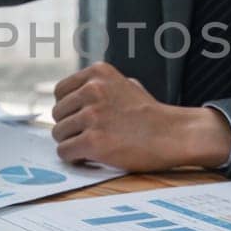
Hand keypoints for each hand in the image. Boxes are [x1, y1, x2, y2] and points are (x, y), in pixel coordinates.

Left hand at [50, 62, 230, 170]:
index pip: (60, 92)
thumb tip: (71, 96)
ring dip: (73, 143)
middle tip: (90, 134)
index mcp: (97, 73)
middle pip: (58, 114)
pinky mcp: (93, 141)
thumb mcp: (125, 84)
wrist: (173, 134)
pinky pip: (65, 152)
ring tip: (94, 145)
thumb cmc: (150, 114)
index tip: (80, 118)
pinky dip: (74, 158)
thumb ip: (98, 86)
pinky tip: (90, 157)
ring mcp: (92, 116)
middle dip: (71, 127)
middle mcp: (92, 90)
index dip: (69, 108)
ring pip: (59, 134)